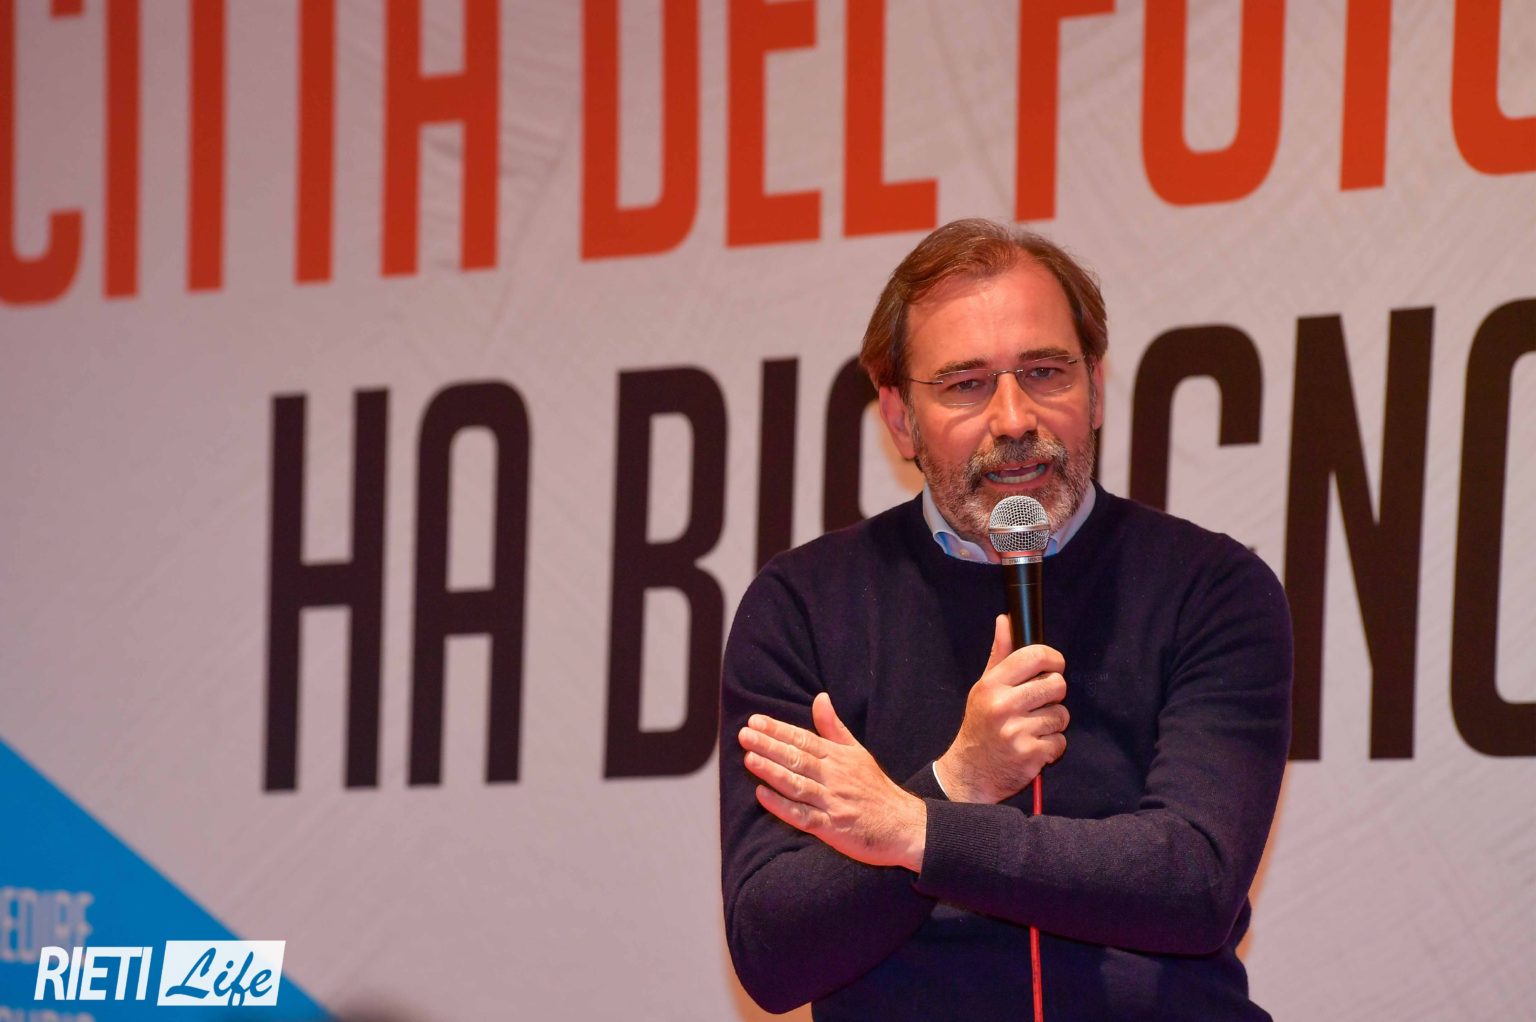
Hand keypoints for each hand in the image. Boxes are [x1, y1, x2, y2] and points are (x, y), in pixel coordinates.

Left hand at [739, 693, 926, 871]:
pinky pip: (802, 815)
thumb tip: (820, 698)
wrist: (904, 826)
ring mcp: (832, 802)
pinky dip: (782, 806)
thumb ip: (834, 727)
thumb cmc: (876, 789)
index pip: (804, 739)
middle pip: (797, 758)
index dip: (778, 730)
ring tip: (749, 758)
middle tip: (744, 734)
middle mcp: (834, 776)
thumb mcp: (857, 752)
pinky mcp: (831, 827)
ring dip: (772, 771)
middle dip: (769, 745)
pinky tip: (762, 796)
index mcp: (838, 757)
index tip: (755, 721)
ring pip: (797, 783)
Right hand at [934, 615, 1069, 803]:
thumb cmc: (980, 726)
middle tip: (1039, 703)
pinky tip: (1035, 747)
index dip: (1053, 659)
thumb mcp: (984, 688)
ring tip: (1033, 728)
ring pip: (1061, 715)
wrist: (970, 773)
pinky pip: (1060, 741)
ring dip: (1053, 723)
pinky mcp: (1031, 755)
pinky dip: (1053, 747)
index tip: (1054, 665)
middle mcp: (1003, 706)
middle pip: (1056, 684)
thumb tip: (1005, 620)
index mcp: (992, 685)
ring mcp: (1017, 731)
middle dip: (1054, 694)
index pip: (1035, 656)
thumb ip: (1000, 655)